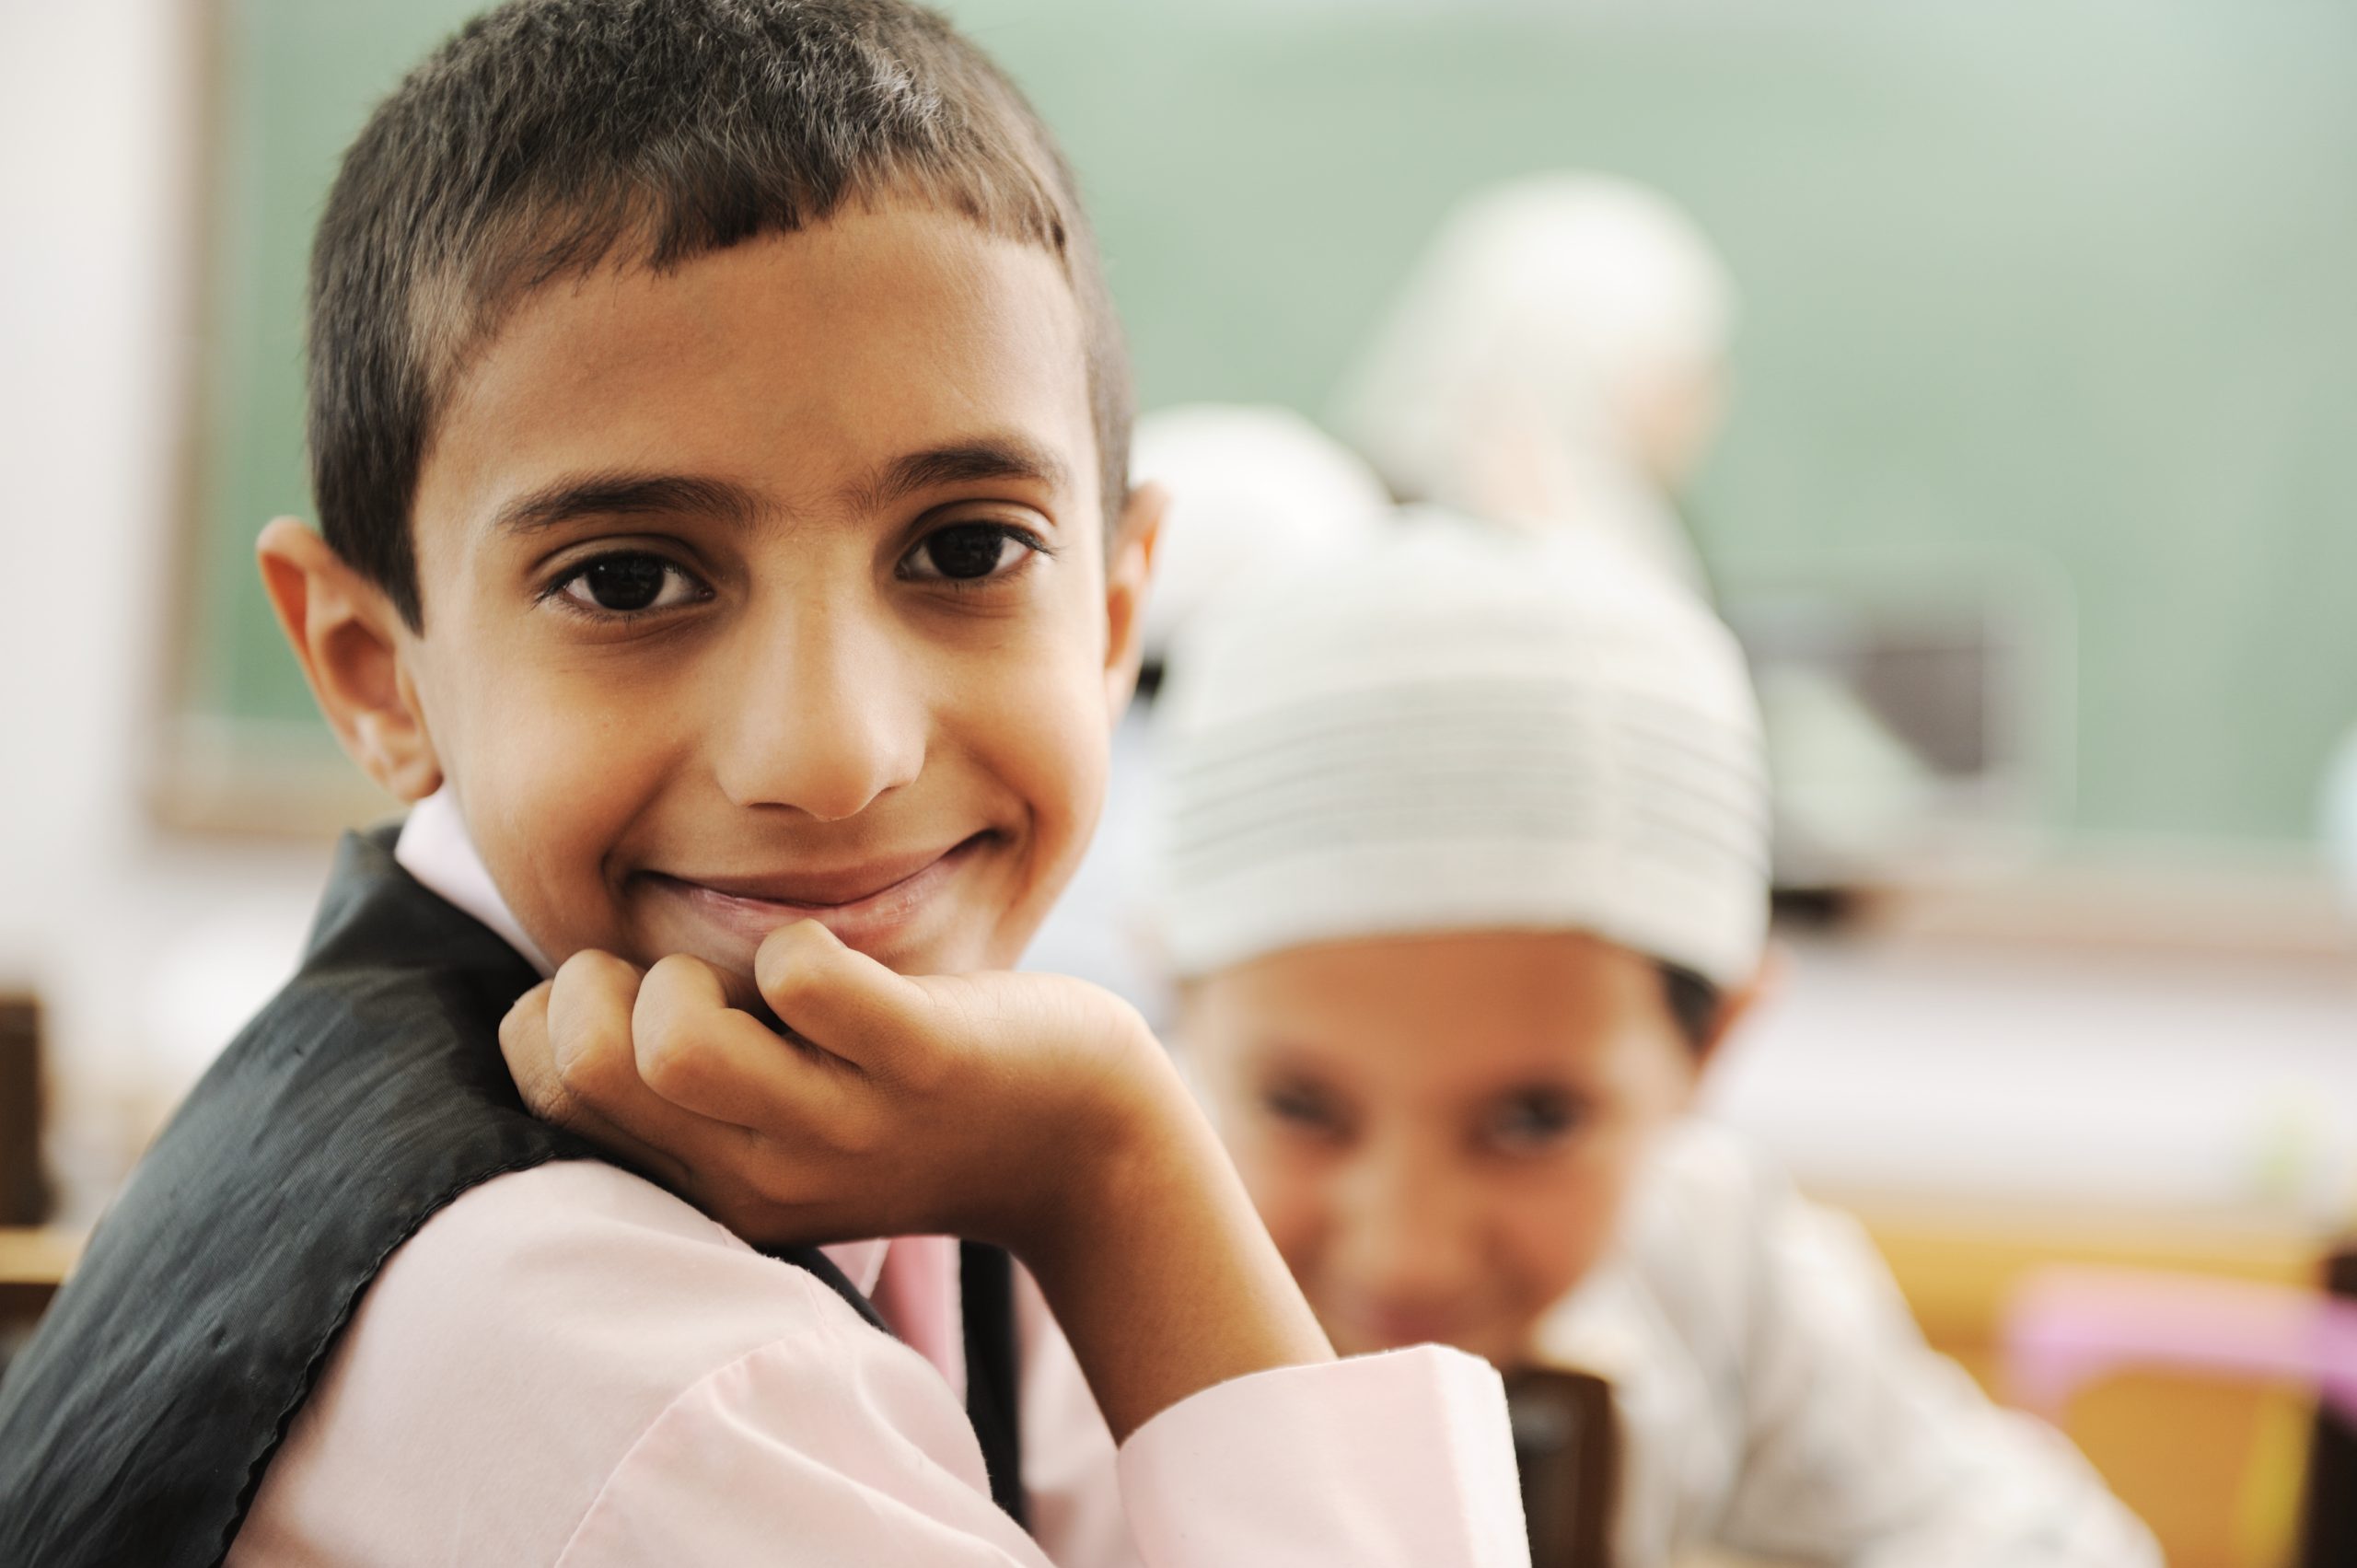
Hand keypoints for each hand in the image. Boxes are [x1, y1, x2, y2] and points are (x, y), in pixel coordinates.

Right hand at [498, 921, 1157, 1257]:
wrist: (1080, 1147)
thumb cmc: (911, 1102)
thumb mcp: (781, 1126)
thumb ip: (687, 1086)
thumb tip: (569, 987)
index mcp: (711, 1184)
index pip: (549, 1099)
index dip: (553, 1018)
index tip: (628, 994)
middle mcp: (762, 1175)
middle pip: (589, 1070)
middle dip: (600, 984)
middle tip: (682, 974)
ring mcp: (843, 1123)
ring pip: (677, 1046)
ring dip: (693, 970)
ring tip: (752, 977)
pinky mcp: (924, 1060)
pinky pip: (810, 983)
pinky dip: (802, 943)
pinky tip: (835, 960)